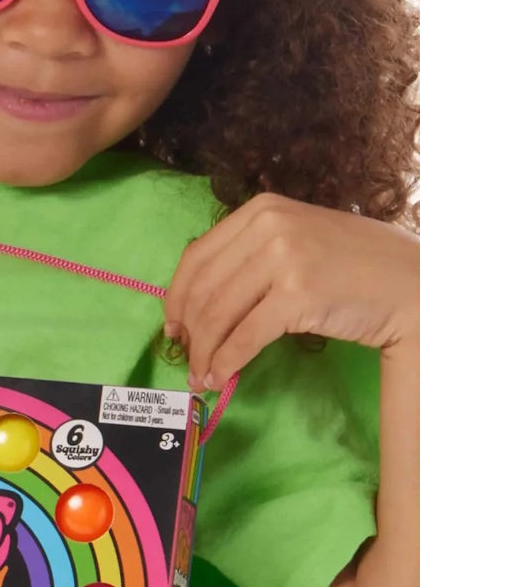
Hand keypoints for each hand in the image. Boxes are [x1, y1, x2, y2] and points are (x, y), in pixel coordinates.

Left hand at [163, 193, 418, 391]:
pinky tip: (221, 376)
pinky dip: (227, 361)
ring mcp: (284, 258)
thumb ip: (250, 256)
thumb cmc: (354, 265)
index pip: (197, 256)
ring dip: (205, 352)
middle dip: (189, 331)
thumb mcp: (296, 239)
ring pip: (219, 314)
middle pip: (203, 288)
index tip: (173, 325)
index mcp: (260, 210)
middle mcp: (268, 226)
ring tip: (201, 375)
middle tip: (187, 358)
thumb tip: (197, 300)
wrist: (413, 283)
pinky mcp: (299, 295)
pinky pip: (246, 336)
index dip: (177, 296)